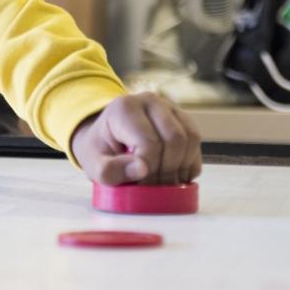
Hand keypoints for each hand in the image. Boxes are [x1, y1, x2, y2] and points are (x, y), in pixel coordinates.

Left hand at [70, 92, 201, 184]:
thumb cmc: (100, 151)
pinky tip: (174, 176)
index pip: (149, 142)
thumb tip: (141, 169)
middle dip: (168, 170)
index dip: (150, 170)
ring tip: (164, 183)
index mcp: (124, 108)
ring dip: (182, 168)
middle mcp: (149, 101)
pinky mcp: (182, 118)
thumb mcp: (93, 163)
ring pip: (190, 139)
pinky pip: (196, 143)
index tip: (141, 185)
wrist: (106, 139)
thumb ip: (109, 170)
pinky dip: (190, 164)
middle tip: (155, 188)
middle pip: (174, 139)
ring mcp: (169, 108)